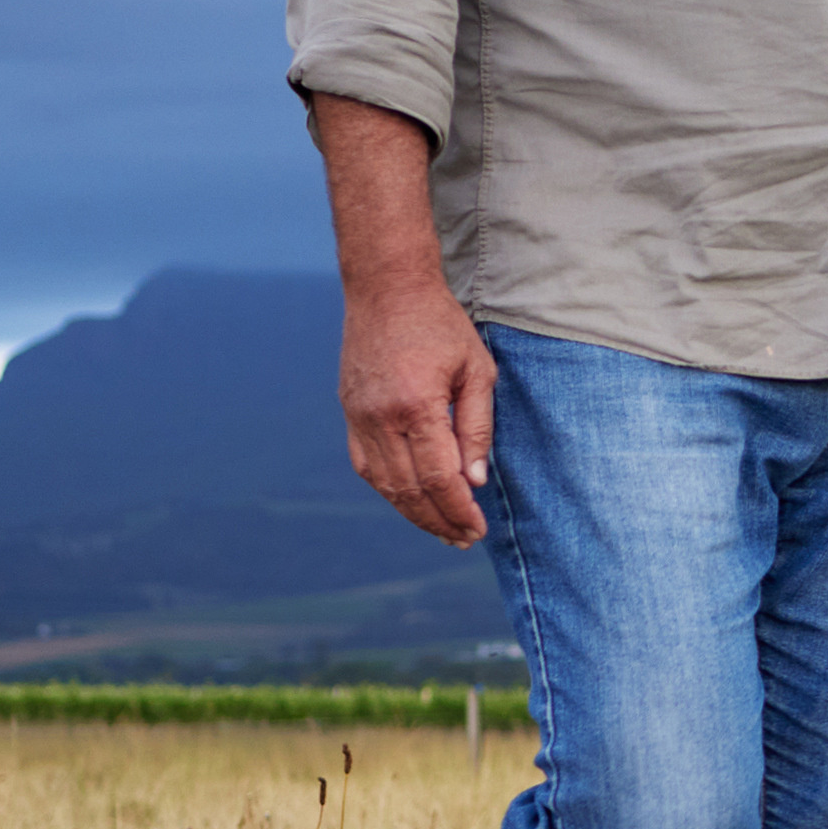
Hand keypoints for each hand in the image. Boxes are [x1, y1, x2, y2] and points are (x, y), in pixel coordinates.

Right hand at [338, 275, 496, 545]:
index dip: (458, 509)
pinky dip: (389, 489)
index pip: (438, 477)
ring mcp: (358, 416)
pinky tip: (412, 501)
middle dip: (439, 520)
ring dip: (413, 512)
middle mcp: (380, 416)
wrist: (386, 289)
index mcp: (416, 404)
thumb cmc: (441, 325)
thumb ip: (477, 426)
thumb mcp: (476, 370)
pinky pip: (365, 465)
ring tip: (443, 529)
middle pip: (408, 489)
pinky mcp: (349, 413)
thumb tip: (474, 481)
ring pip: (383, 483)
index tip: (478, 529)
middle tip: (465, 539)